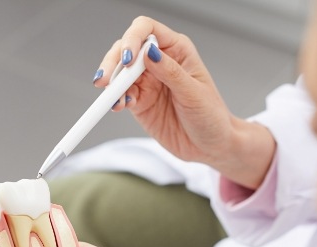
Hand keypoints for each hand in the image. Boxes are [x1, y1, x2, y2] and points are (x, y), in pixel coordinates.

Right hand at [96, 16, 274, 187]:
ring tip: (112, 99)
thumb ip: (171, 72)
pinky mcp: (140, 103)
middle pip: (126, 50)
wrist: (209, 146)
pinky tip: (118, 106)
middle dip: (113, 63)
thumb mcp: (193, 93)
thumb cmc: (210, 116)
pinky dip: (115, 100)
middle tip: (106, 81)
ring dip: (112, 85)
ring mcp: (147, 83)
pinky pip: (121, 96)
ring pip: (120, 74)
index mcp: (176, 50)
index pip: (147, 31)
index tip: (128, 59)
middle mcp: (159, 63)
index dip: (133, 39)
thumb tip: (149, 52)